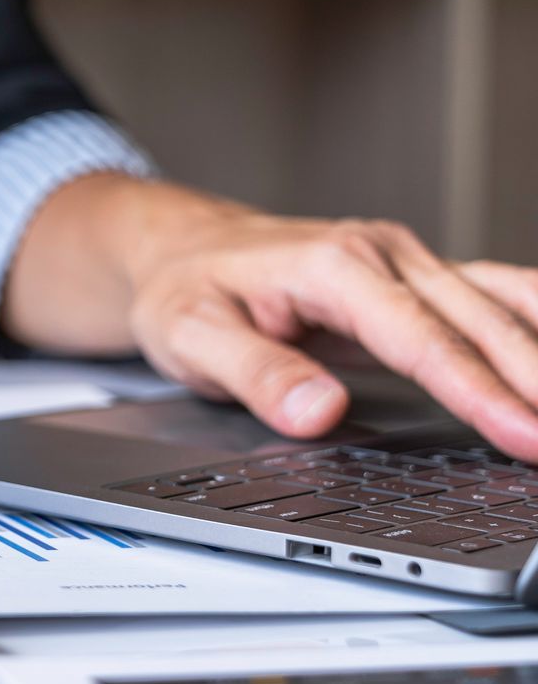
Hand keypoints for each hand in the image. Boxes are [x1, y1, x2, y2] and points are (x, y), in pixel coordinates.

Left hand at [128, 208, 537, 457]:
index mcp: (331, 266)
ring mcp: (407, 262)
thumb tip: (320, 411)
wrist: (182, 248)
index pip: (420, 340)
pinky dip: (535, 325)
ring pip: (500, 304)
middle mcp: (381, 254)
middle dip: (533, 383)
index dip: (478, 391)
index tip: (524, 434)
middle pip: (478, 322)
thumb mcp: (190, 336)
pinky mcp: (418, 278)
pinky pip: (494, 297)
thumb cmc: (185, 289)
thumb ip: (257, 374)